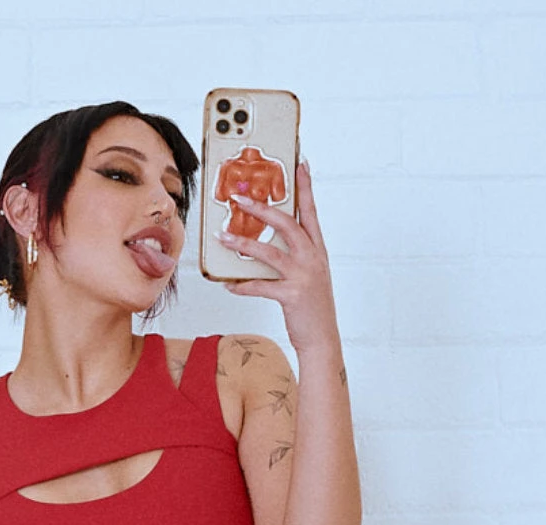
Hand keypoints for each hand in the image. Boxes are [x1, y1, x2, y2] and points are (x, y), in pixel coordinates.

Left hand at [217, 161, 338, 353]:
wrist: (322, 339)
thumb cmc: (312, 307)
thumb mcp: (309, 276)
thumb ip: (293, 257)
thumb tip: (264, 243)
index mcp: (318, 250)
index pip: (310, 212)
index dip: (306, 187)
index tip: (300, 164)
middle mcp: (313, 258)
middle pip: (287, 224)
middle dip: (262, 209)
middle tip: (240, 199)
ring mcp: (303, 276)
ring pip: (270, 252)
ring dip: (243, 244)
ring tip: (224, 238)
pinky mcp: (292, 295)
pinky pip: (261, 286)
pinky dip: (243, 285)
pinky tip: (229, 284)